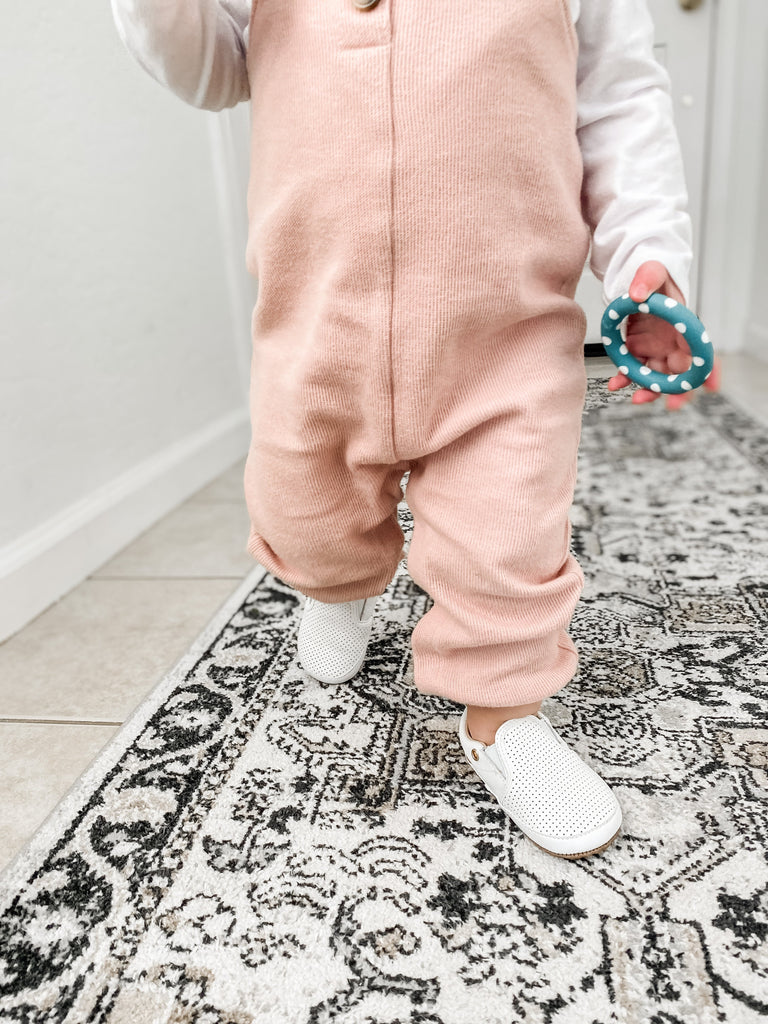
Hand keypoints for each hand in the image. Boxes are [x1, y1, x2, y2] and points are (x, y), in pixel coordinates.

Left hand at [606, 259, 721, 410]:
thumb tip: (637, 294)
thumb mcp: (653, 270)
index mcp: (684, 325)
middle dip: (679, 390)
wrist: (638, 283)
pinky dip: (624, 380)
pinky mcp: (638, 352)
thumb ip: (647, 278)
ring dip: (650, 390)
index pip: (701, 349)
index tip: (709, 385)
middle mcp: (673, 342)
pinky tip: (614, 384)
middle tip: (673, 405)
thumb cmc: (654, 276)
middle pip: (681, 372)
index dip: (709, 368)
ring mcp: (656, 349)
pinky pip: (633, 371)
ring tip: (636, 399)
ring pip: (657, 377)